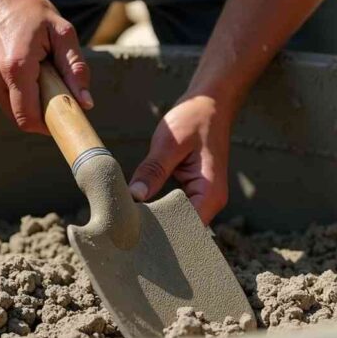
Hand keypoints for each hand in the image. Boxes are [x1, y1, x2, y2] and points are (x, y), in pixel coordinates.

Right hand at [0, 0, 90, 133]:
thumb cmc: (27, 8)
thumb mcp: (60, 30)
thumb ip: (75, 67)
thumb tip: (85, 103)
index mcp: (16, 67)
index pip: (30, 118)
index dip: (48, 125)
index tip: (62, 119)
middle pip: (19, 117)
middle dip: (39, 110)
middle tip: (51, 86)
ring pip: (8, 108)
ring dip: (24, 98)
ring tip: (31, 69)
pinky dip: (9, 88)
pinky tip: (13, 64)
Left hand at [129, 94, 232, 223]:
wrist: (210, 103)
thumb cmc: (194, 119)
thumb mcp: (169, 143)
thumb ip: (153, 170)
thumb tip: (135, 196)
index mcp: (209, 193)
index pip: (186, 228)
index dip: (161, 233)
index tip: (134, 232)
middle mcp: (210, 201)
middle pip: (183, 230)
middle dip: (157, 233)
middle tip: (126, 231)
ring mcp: (203, 198)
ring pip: (178, 222)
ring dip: (158, 223)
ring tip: (130, 226)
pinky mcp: (193, 192)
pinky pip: (176, 210)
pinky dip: (160, 212)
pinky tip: (140, 213)